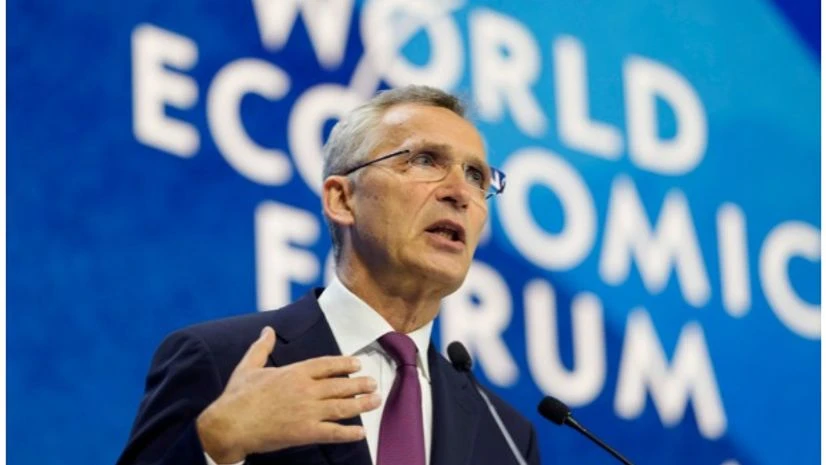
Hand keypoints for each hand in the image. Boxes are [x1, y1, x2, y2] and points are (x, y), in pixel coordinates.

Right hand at [196, 326, 379, 462]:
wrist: (229, 425)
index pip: (326, 364)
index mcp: (294, 372)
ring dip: (362, 404)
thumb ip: (261, 347)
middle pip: (340, 384)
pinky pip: (333, 432)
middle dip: (360, 383)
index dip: (344, 363)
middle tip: (373, 383)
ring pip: (342, 406)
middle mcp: (305, 389)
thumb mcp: (248, 366)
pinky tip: (361, 433)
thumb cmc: (237, 397)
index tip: (357, 363)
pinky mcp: (305, 432)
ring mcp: (307, 411)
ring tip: (375, 400)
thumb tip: (266, 329)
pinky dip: (349, 433)